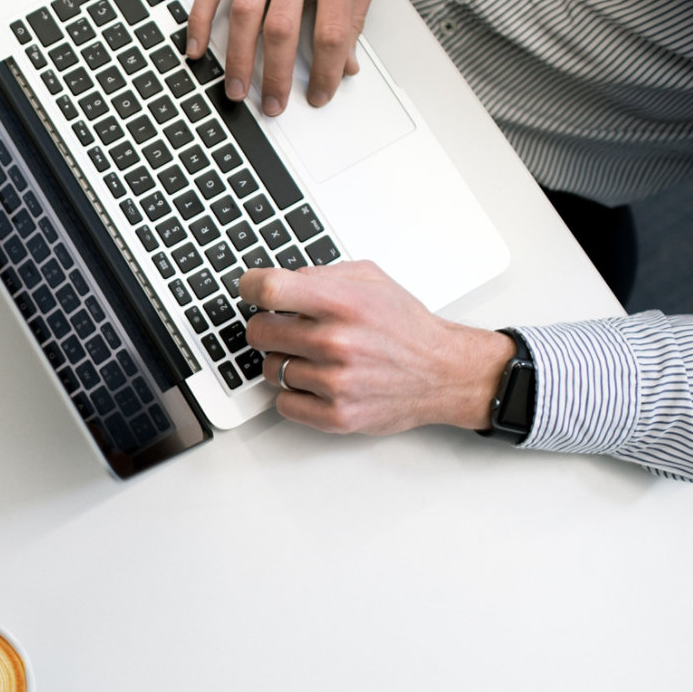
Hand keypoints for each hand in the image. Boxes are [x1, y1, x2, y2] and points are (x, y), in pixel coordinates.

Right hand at [187, 0, 380, 115]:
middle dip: (275, 76)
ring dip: (238, 58)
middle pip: (281, 30)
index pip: (330, 32)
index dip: (326, 72)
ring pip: (245, 13)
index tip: (320, 94)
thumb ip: (355, 15)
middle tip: (273, 105)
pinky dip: (201, 18)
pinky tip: (197, 46)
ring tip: (236, 88)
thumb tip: (347, 64)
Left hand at [239, 262, 514, 433]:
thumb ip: (321, 275)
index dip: (250, 287)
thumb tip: (278, 281)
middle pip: (259, 332)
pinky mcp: (336, 416)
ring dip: (285, 361)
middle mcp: (337, 343)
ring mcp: (335, 383)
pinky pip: (283, 403)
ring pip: (270, 369)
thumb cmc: (406, 327)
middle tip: (286, 328)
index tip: (250, 289)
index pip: (269, 290)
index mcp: (344, 304)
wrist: (443, 373)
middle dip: (267, 326)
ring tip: (314, 357)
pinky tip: (316, 381)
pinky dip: (294, 393)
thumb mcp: (370, 280)